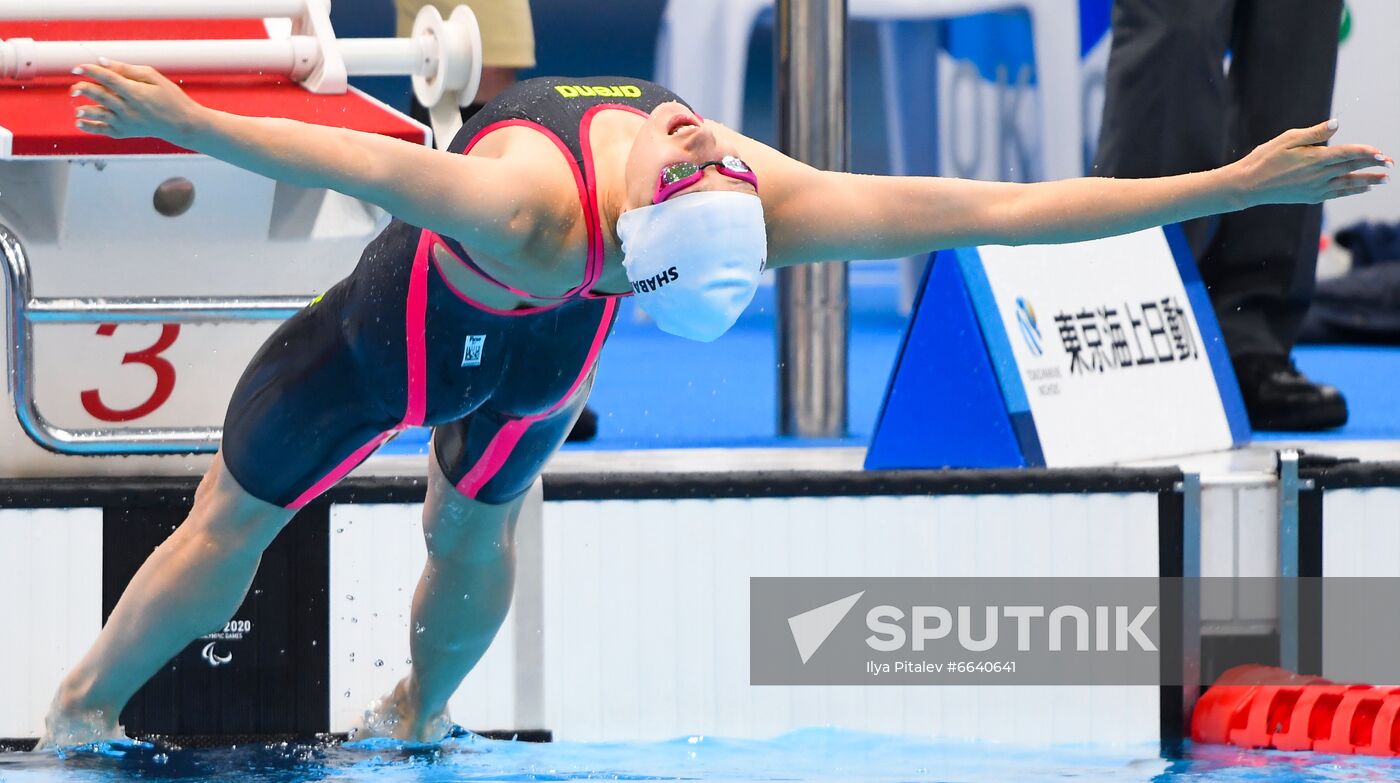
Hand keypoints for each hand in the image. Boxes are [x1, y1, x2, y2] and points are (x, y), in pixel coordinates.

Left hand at [70, 60, 206, 143]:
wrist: (183, 124)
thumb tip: (103, 62)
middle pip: (100, 96)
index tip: (77, 67)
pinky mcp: (126, 132)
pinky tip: (79, 121)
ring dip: (84, 109)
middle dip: (84, 89)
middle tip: (74, 85)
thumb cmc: (170, 97)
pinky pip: (104, 130)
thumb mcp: (154, 77)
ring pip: (99, 115)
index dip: (91, 71)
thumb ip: (127, 69)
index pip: (109, 79)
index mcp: (137, 93)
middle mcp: (129, 109)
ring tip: (76, 102)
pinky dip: (90, 127)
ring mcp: (127, 123)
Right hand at [1234, 119, 1391, 206]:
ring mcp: (1315, 189)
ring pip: (1349, 184)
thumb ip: (1314, 133)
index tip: (1382, 153)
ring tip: (1385, 179)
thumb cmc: (1264, 158)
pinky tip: (1363, 188)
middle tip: (1392, 163)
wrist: (1247, 185)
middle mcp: (1318, 175)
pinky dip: (1352, 191)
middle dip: (1374, 166)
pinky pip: (1337, 194)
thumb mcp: (1287, 139)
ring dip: (1369, 181)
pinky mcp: (1310, 198)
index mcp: (1314, 158)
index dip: (1367, 153)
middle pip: (1352, 168)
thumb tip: (1337, 123)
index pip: (1348, 154)